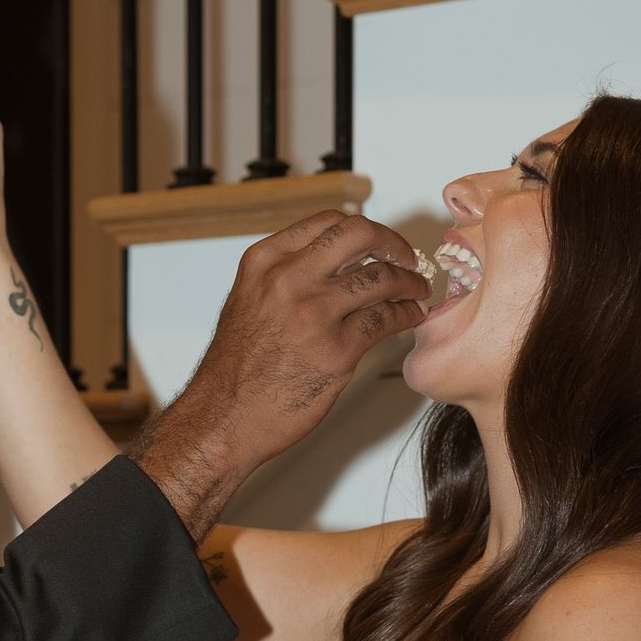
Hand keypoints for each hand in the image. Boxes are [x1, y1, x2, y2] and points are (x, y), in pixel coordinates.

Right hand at [137, 213, 427, 540]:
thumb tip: (330, 265)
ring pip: (381, 278)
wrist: (222, 420)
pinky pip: (386, 318)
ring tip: (418, 291)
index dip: (366, 228)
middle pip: (360, 235)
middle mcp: (288, 279)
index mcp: (265, 262)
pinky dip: (407, 314)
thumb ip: (283, 277)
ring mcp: (314, 313)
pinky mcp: (337, 350)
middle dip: (394, 244)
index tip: (380, 243)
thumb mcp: (248, 302)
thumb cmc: (234, 371)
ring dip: (409, 282)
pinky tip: (411, 317)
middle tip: (408, 259)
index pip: (329, 221)